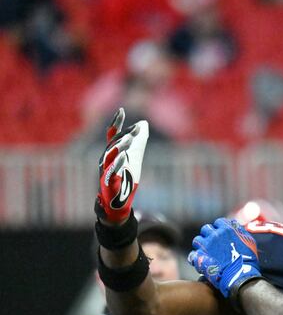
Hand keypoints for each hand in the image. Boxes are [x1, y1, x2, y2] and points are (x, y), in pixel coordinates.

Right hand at [95, 108, 148, 223]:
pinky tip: (124, 157)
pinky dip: (117, 164)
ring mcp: (106, 172)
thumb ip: (138, 142)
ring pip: (110, 156)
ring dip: (120, 147)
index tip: (121, 110)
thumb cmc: (125, 179)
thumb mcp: (134, 158)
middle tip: (136, 129)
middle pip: (113, 144)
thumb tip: (144, 123)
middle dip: (124, 135)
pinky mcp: (109, 184)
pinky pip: (111, 173)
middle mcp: (106, 160)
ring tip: (130, 138)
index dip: (116, 123)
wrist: (118, 204)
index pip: (113, 135)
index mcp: (112, 153)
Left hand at [189, 218, 260, 297]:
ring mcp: (206, 246)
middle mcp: (215, 235)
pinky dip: (196, 258)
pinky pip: (193, 255)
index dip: (219, 228)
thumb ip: (240, 231)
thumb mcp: (249, 241)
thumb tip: (234, 225)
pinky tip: (202, 262)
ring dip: (201, 245)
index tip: (221, 235)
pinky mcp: (200, 258)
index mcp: (227, 229)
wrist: (239, 275)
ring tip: (206, 252)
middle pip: (206, 229)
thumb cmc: (247, 259)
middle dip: (208, 235)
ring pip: (197, 240)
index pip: (218, 222)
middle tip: (212, 243)